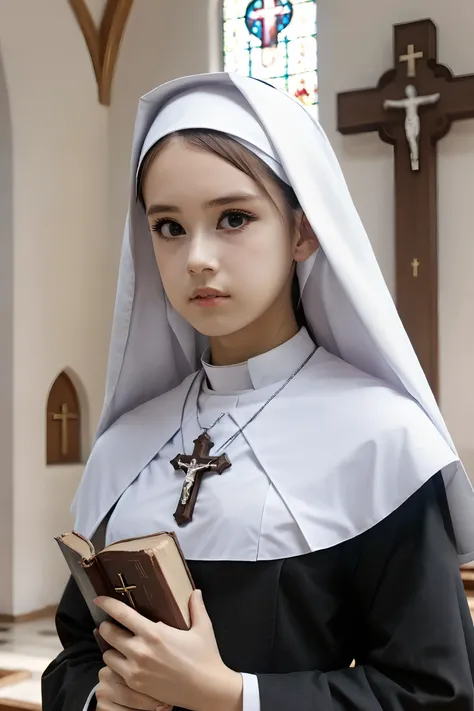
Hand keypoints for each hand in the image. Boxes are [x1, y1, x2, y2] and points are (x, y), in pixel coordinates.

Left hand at [95, 590, 241, 710]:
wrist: (207, 690)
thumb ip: (196, 607)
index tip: (99, 599)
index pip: (122, 614)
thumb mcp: (203, 628)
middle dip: (107, 627)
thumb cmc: (205, 658)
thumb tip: (195, 592)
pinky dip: (117, 665)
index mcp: (154, 633)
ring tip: (119, 646)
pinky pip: (115, 672)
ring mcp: (136, 670)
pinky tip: (125, 662)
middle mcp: (140, 651)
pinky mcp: (136, 685)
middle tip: (111, 624)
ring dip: (111, 648)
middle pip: (109, 634)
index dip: (107, 604)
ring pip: (108, 655)